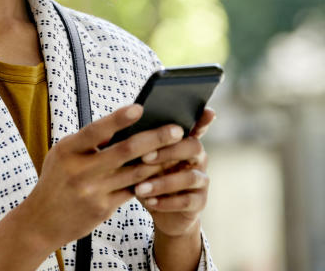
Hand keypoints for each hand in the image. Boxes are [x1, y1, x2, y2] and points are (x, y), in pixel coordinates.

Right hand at [19, 103, 187, 252]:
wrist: (40, 222)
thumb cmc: (56, 180)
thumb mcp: (63, 155)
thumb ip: (89, 141)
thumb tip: (124, 125)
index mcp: (68, 150)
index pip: (96, 131)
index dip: (118, 119)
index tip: (140, 107)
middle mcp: (80, 171)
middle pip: (125, 151)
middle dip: (155, 138)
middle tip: (177, 129)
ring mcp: (93, 192)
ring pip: (136, 172)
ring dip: (160, 160)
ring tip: (178, 149)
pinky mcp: (103, 209)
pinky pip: (133, 191)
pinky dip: (150, 180)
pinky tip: (164, 171)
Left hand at [132, 107, 215, 237]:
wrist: (161, 213)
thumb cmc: (149, 178)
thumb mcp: (143, 159)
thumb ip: (140, 144)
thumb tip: (119, 130)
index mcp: (184, 142)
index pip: (197, 126)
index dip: (202, 119)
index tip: (206, 111)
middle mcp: (197, 158)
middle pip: (193, 146)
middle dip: (168, 151)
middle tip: (144, 157)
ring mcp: (201, 180)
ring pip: (190, 177)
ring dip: (163, 182)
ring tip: (139, 188)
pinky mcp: (199, 202)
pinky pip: (186, 201)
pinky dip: (166, 202)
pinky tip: (149, 202)